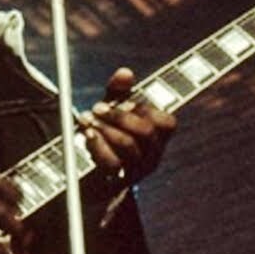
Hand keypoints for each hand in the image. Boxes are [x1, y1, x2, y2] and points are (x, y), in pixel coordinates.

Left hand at [80, 67, 176, 184]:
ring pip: (128, 145)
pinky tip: (87, 135)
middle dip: (120, 116)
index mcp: (158, 138)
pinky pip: (111, 162)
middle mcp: (153, 155)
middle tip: (97, 108)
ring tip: (86, 119)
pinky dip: (97, 145)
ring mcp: (137, 170)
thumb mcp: (113, 112)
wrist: (88, 176)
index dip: (147, 110)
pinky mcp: (118, 181)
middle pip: (146, 132)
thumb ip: (119, 92)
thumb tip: (125, 72)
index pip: (168, 123)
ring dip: (105, 127)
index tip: (126, 102)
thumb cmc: (107, 137)